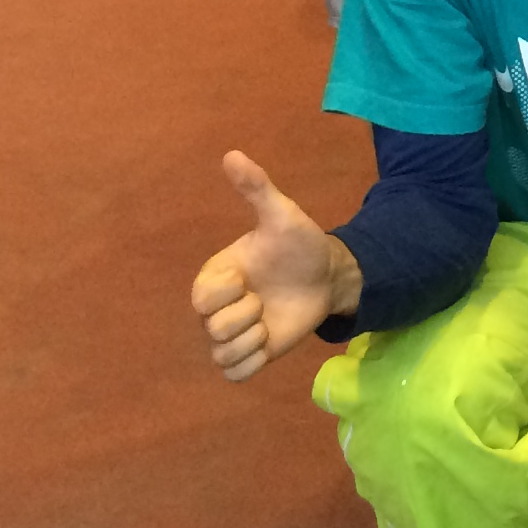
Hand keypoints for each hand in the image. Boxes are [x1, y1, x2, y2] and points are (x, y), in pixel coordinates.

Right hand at [190, 151, 352, 383]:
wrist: (326, 276)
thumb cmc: (298, 245)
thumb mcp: (281, 215)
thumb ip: (256, 188)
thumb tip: (232, 154)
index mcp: (214, 277)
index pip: (201, 298)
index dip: (229, 291)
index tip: (248, 276)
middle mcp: (216, 309)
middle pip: (213, 329)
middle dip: (246, 316)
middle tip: (264, 300)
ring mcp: (232, 334)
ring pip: (221, 355)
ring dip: (252, 341)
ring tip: (268, 322)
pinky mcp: (250, 356)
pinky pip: (235, 374)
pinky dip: (253, 363)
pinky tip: (270, 343)